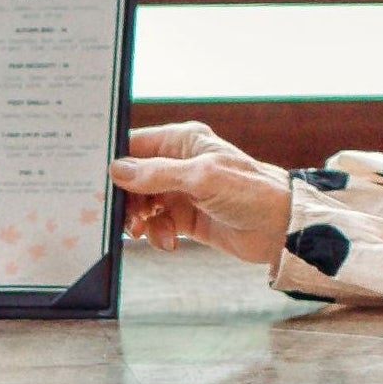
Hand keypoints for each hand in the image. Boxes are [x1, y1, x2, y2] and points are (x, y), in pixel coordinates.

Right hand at [110, 123, 293, 268]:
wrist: (281, 228)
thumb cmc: (252, 192)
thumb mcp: (201, 178)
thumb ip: (157, 174)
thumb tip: (118, 170)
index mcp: (183, 141)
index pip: (136, 146)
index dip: (116, 164)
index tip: (101, 186)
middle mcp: (180, 163)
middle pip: (134, 179)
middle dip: (128, 201)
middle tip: (129, 220)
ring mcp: (183, 191)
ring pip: (144, 204)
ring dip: (142, 221)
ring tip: (148, 233)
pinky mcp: (188, 217)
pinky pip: (159, 224)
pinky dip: (158, 234)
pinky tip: (170, 242)